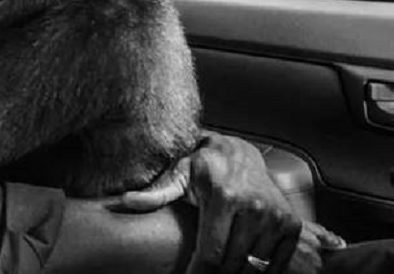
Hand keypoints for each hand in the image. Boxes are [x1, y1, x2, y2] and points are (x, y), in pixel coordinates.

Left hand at [115, 133, 343, 272]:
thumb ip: (156, 192)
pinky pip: (278, 263)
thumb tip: (125, 201)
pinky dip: (262, 273)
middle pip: (232, 264)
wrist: (239, 153)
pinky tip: (243, 270)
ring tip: (219, 271)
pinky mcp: (290, 225)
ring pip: (254, 267)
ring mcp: (275, 218)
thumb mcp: (178, 174)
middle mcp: (254, 208)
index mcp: (225, 198)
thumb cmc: (203, 165)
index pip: (211, 253)